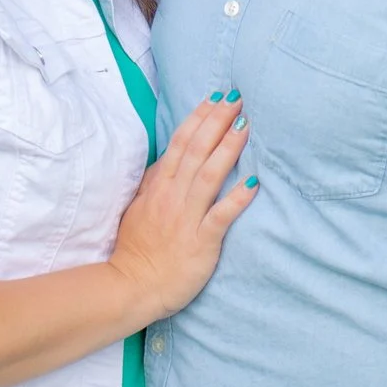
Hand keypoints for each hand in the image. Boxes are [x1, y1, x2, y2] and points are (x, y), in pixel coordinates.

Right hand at [108, 93, 256, 321]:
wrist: (132, 287)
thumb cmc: (137, 250)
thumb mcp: (138, 209)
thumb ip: (153, 184)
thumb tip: (167, 160)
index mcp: (158, 187)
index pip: (179, 144)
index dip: (198, 119)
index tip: (215, 98)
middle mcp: (172, 197)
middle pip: (196, 151)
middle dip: (216, 122)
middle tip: (236, 99)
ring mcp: (186, 218)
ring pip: (208, 175)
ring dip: (227, 149)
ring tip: (245, 125)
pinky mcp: (201, 241)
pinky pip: (221, 216)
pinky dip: (237, 198)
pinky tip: (255, 182)